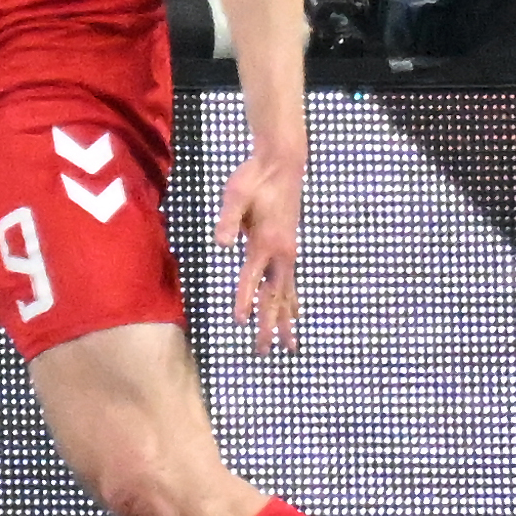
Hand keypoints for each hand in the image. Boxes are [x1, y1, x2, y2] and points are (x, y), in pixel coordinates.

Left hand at [217, 144, 303, 353]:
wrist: (282, 164)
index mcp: (265, 242)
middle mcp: (281, 253)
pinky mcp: (289, 249)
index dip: (244, 299)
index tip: (240, 321)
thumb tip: (221, 244)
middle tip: (264, 351)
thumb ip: (229, 221)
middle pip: (275, 296)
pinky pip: (291, 283)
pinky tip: (295, 315)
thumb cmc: (253, 179)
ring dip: (286, 320)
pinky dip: (292, 302)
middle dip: (269, 325)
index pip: (252, 277)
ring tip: (290, 346)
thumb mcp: (235, 195)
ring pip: (287, 294)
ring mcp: (288, 252)